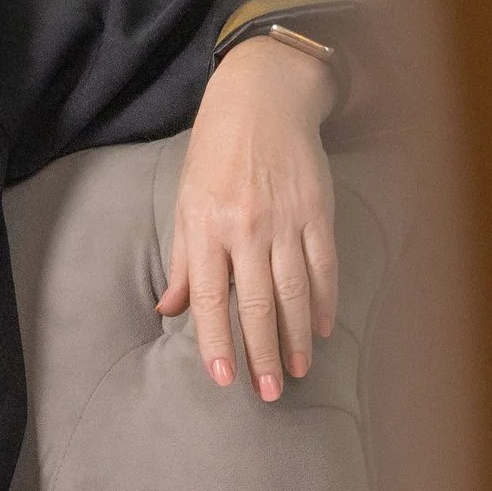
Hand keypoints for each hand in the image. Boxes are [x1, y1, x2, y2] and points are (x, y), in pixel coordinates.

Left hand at [159, 32, 337, 400]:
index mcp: (207, 227)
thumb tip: (168, 310)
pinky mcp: (318, 210)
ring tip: (296, 372)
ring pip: (294, 293)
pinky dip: (323, 302)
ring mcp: (286, 220)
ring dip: (295, 339)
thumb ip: (182, 261)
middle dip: (262, 354)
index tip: (224, 379)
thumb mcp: (186, 201)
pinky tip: (320, 330)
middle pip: (257, 305)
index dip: (217, 342)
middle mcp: (246, 227)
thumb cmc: (215, 152)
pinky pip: (324, 266)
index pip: (210, 298)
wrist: (263, 97)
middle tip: (269, 393)